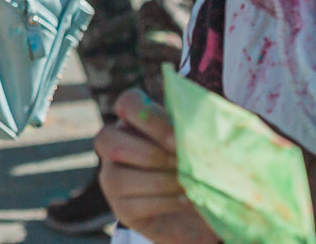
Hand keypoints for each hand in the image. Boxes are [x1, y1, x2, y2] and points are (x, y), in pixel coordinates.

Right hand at [98, 90, 219, 242]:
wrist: (204, 211)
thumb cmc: (202, 168)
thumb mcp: (202, 145)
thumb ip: (199, 133)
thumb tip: (209, 132)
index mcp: (135, 121)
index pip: (127, 104)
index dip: (149, 118)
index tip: (177, 139)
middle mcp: (116, 146)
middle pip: (106, 139)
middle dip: (149, 154)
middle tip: (181, 165)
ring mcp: (113, 179)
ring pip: (118, 177)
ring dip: (160, 181)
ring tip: (188, 184)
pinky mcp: (122, 209)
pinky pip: (131, 204)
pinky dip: (164, 202)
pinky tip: (185, 200)